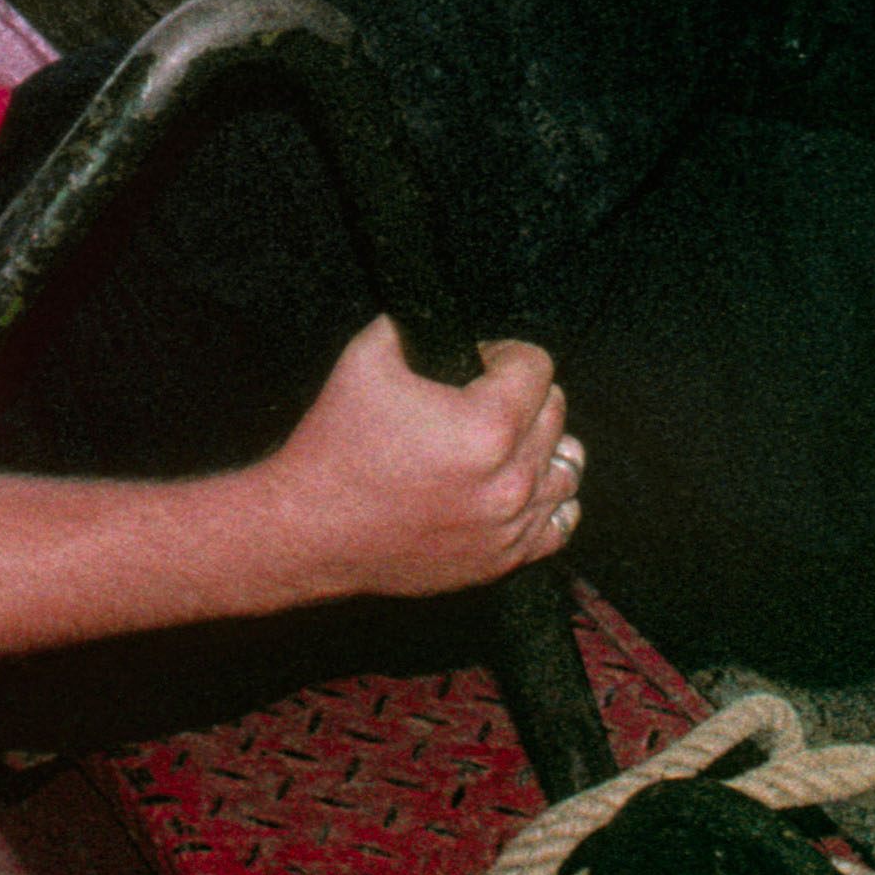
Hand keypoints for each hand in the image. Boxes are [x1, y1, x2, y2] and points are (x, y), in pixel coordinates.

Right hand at [247, 316, 582, 604]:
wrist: (308, 532)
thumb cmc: (334, 446)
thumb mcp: (366, 357)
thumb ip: (413, 322)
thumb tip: (437, 314)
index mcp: (488, 426)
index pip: (538, 366)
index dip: (504, 352)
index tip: (477, 359)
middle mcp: (511, 480)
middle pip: (555, 412)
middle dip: (522, 394)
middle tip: (479, 395)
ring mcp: (510, 527)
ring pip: (566, 467)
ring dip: (540, 445)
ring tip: (503, 440)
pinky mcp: (501, 561)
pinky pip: (560, 523)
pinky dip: (547, 499)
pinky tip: (517, 485)